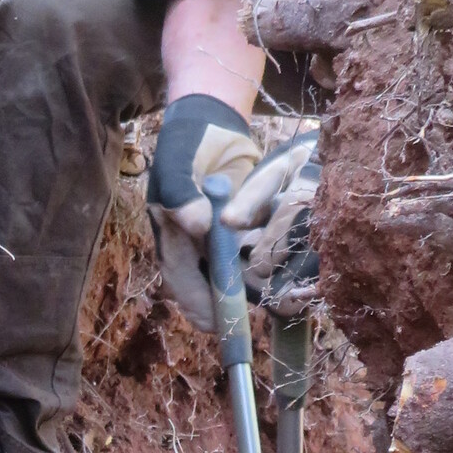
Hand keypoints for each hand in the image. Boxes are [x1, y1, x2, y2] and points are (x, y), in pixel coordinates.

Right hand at [146, 92, 261, 329]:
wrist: (212, 123)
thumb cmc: (189, 142)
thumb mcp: (178, 160)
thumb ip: (181, 191)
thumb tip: (197, 225)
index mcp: (170, 234)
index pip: (180, 278)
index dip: (197, 303)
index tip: (216, 325)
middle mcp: (191, 243)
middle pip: (205, 286)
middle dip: (223, 308)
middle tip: (243, 329)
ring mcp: (214, 239)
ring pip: (230, 275)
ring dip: (247, 292)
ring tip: (271, 310)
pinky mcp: (239, 229)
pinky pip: (251, 256)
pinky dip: (264, 269)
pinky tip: (282, 283)